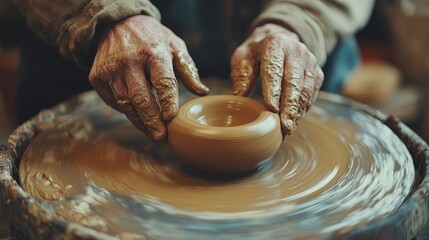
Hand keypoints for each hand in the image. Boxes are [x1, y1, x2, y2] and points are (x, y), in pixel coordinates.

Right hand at [89, 15, 208, 140]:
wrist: (117, 23)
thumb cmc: (153, 39)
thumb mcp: (175, 46)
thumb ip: (188, 70)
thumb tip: (202, 92)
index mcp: (154, 52)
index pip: (162, 81)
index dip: (168, 102)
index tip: (172, 118)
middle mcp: (129, 60)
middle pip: (141, 97)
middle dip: (152, 121)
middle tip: (161, 137)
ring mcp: (110, 69)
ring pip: (125, 103)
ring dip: (139, 121)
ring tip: (151, 133)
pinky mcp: (97, 76)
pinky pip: (113, 100)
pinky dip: (125, 111)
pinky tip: (136, 115)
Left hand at [231, 23, 323, 135]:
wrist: (279, 39)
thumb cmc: (256, 52)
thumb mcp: (243, 58)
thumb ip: (241, 76)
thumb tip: (239, 97)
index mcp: (276, 44)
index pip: (274, 70)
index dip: (273, 90)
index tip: (271, 109)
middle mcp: (297, 51)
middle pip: (294, 82)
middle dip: (289, 107)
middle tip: (284, 126)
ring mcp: (310, 62)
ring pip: (305, 91)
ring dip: (297, 112)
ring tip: (288, 129)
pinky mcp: (317, 73)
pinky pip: (311, 94)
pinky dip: (303, 110)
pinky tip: (293, 121)